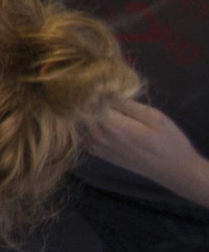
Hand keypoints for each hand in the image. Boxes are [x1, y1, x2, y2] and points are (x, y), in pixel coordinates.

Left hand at [83, 99, 208, 206]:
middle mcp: (98, 137)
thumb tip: (102, 89)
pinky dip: (83, 124)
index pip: (87, 100)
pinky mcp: (98, 153)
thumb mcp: (153, 117)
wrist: (173, 170)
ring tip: (98, 102)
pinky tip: (97, 117)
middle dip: (82, 98)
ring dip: (82, 111)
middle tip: (96, 89)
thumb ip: (125, 103)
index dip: (89, 88)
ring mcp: (96, 147)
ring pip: (77, 123)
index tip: (97, 81)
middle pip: (78, 111)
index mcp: (111, 125)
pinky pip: (82, 134)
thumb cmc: (168, 141)